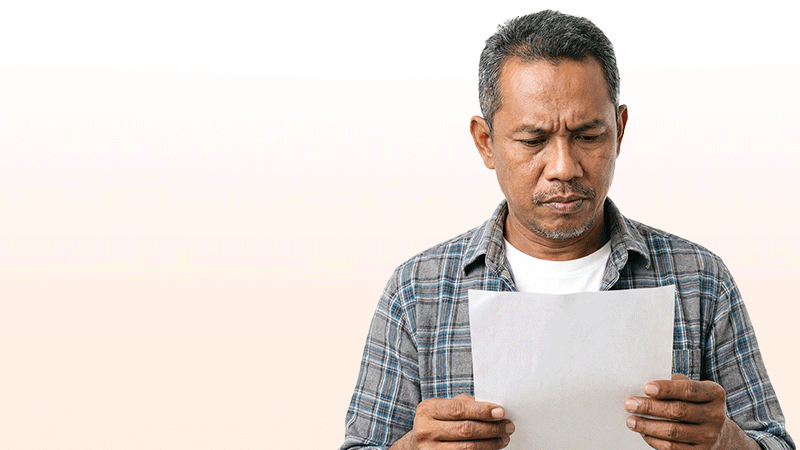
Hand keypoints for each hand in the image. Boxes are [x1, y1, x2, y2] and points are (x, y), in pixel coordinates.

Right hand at [391, 394, 514, 449]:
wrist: (416, 446)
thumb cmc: (436, 422)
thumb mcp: (444, 408)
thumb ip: (464, 404)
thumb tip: (493, 408)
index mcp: (428, 410)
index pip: (458, 409)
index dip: (482, 411)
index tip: (501, 412)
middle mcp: (425, 430)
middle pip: (465, 429)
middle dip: (491, 428)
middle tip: (508, 426)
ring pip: (468, 448)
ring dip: (490, 444)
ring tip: (503, 439)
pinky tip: (491, 449)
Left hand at [624, 374, 739, 449]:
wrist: (717, 430)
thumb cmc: (695, 402)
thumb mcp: (691, 387)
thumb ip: (674, 383)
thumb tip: (645, 384)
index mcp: (714, 394)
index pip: (689, 390)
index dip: (667, 389)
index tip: (646, 388)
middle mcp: (715, 416)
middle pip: (678, 411)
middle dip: (650, 407)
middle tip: (629, 404)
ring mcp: (709, 436)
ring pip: (673, 432)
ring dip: (647, 426)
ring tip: (631, 420)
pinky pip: (672, 448)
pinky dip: (654, 440)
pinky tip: (643, 432)